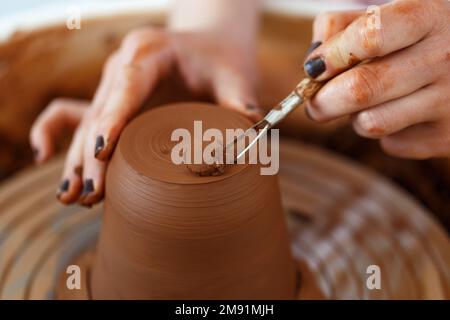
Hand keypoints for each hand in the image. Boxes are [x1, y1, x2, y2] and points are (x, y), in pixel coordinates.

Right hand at [30, 26, 260, 206]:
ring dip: (80, 160)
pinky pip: (81, 121)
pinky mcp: (113, 103)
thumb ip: (239, 101)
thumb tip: (249, 132)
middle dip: (94, 154)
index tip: (103, 149)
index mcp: (148, 53)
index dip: (113, 117)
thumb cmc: (220, 60)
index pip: (126, 85)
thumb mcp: (234, 75)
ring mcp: (112, 86)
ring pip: (87, 123)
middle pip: (101, 112)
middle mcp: (121, 68)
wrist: (208, 47)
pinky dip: (66, 142)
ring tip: (74, 197)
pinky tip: (52, 164)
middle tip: (92, 194)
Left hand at [304, 0, 449, 158]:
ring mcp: (449, 100)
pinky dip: (382, 133)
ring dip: (354, 118)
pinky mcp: (447, 136)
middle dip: (323, 102)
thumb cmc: (418, 37)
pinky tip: (396, 113)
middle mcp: (443, 58)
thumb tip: (314, 64)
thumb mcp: (388, 15)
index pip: (369, 37)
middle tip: (314, 103)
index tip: (314, 69)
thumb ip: (343, 26)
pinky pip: (391, 143)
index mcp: (428, 16)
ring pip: (370, 123)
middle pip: (360, 90)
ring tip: (365, 103)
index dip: (332, 56)